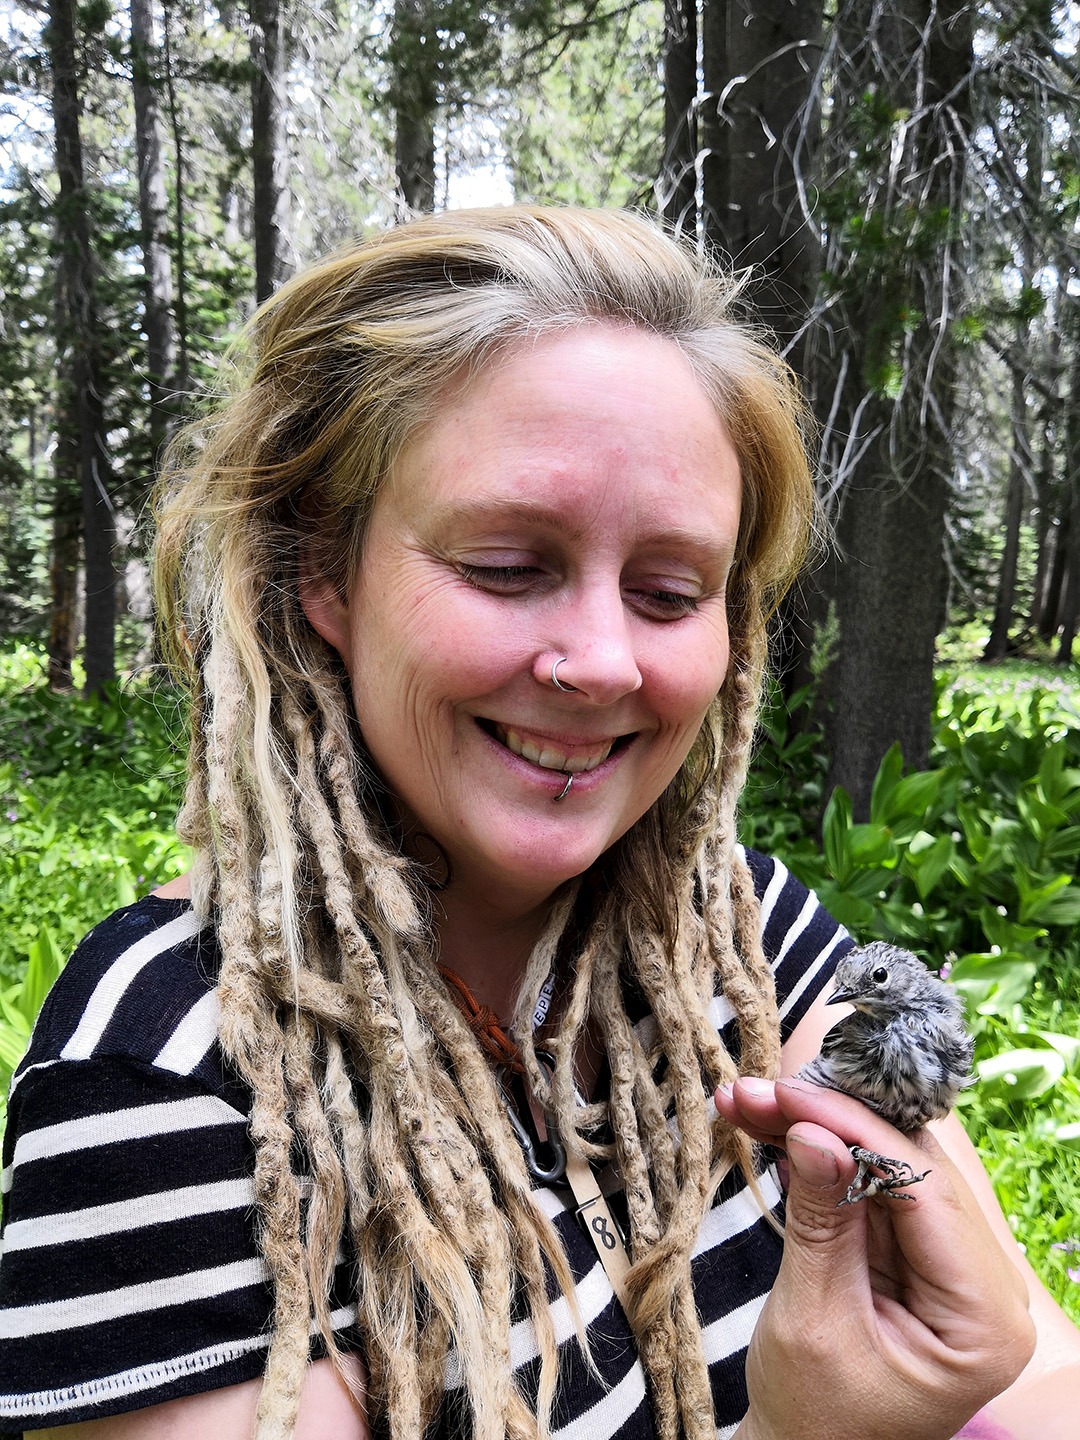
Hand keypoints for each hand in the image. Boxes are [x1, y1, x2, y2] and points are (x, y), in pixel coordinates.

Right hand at [715, 1077, 1034, 1439]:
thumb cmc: (814, 1414)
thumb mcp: (812, 1317)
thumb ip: (820, 1220)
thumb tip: (814, 1130)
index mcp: (985, 1320)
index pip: (928, 1192)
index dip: (857, 1131)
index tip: (789, 1095)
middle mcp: (985, 1286)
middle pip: (911, 1168)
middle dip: (829, 1122)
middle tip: (756, 1092)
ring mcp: (951, 1267)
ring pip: (885, 1165)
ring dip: (815, 1130)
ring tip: (747, 1102)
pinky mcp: (915, 1255)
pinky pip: (869, 1185)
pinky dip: (819, 1157)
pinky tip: (770, 1127)